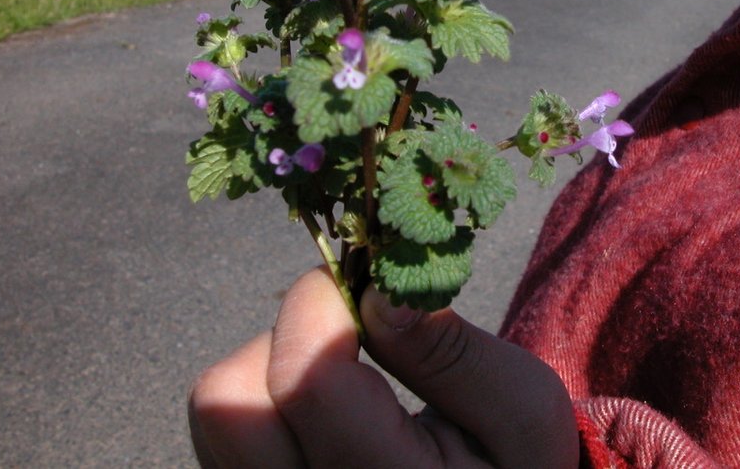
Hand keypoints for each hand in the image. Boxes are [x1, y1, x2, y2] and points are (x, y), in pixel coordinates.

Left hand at [189, 267, 578, 467]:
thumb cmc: (512, 467)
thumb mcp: (523, 408)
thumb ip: (453, 352)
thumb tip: (377, 291)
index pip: (307, 378)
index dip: (326, 302)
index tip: (368, 288)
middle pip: (230, 401)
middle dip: (285, 336)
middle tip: (348, 335)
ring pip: (216, 418)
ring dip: (268, 370)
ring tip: (339, 378)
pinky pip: (223, 439)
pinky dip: (263, 405)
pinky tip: (320, 415)